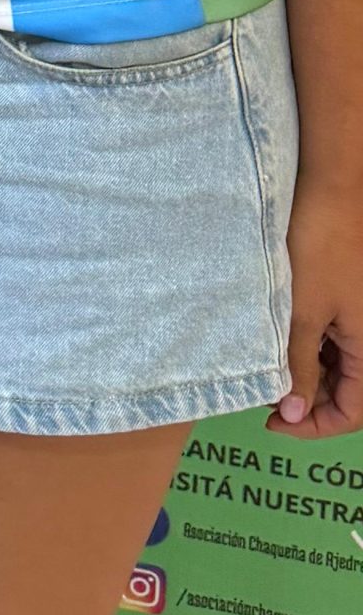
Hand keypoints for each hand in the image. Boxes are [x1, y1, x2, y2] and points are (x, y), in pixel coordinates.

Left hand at [269, 183, 362, 436]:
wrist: (332, 188)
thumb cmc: (320, 246)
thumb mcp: (303, 312)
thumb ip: (300, 365)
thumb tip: (294, 414)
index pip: (352, 413)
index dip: (314, 426)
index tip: (272, 419)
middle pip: (345, 392)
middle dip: (306, 399)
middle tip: (262, 394)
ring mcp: (359, 319)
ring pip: (337, 366)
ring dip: (305, 373)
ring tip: (264, 368)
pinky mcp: (347, 299)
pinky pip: (332, 338)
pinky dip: (307, 346)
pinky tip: (276, 340)